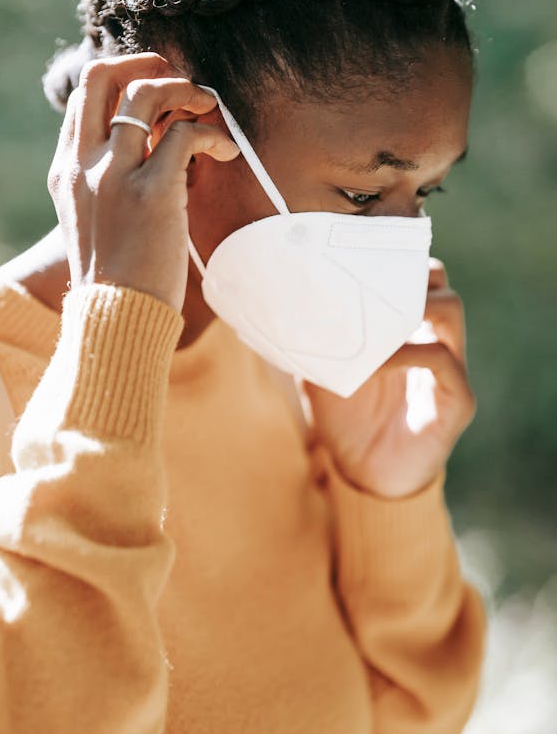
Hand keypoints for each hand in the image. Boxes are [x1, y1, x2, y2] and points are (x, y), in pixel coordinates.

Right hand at [47, 52, 238, 310]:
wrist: (114, 321)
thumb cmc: (115, 279)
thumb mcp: (94, 220)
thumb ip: (109, 181)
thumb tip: (155, 147)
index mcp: (66, 169)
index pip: (85, 94)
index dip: (125, 78)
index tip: (159, 93)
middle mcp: (84, 163)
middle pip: (102, 74)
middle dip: (147, 63)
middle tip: (182, 83)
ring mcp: (114, 175)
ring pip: (146, 92)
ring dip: (186, 89)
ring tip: (209, 109)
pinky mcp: (151, 193)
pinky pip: (186, 134)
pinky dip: (212, 134)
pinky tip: (225, 153)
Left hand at [301, 259, 475, 498]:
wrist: (362, 473)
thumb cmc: (345, 417)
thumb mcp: (321, 367)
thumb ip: (312, 335)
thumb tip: (275, 301)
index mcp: (409, 329)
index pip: (417, 276)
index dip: (393, 263)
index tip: (354, 259)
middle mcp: (435, 341)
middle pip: (439, 283)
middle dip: (405, 275)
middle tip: (365, 285)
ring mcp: (451, 369)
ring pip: (450, 310)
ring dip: (409, 305)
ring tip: (372, 318)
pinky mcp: (457, 401)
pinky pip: (442, 360)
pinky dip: (408, 352)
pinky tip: (376, 361)